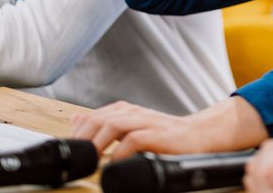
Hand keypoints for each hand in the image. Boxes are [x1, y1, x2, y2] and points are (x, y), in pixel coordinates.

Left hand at [70, 97, 267, 159]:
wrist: (201, 135)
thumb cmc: (167, 136)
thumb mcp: (132, 127)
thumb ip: (106, 123)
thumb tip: (76, 120)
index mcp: (127, 110)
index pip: (93, 117)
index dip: (78, 133)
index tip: (70, 151)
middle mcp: (135, 112)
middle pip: (100, 119)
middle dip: (84, 139)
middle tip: (77, 159)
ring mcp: (148, 122)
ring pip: (114, 125)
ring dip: (99, 143)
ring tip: (90, 161)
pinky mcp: (160, 134)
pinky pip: (135, 139)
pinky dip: (122, 152)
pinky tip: (115, 163)